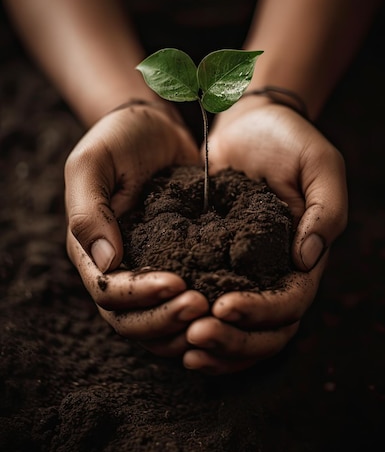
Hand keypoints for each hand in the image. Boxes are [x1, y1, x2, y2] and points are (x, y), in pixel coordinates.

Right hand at [65, 102, 208, 355]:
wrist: (155, 126)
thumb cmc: (119, 139)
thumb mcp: (93, 163)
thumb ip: (88, 210)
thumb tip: (104, 263)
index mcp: (91, 250)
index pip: (109, 292)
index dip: (139, 296)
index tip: (176, 283)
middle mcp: (118, 268)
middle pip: (132, 320)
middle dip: (165, 319)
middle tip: (202, 305)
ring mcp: (149, 270)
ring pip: (158, 323)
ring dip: (183, 326)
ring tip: (216, 312)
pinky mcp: (179, 264)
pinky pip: (184, 301)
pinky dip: (203, 312)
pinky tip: (228, 304)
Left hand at [182, 96, 347, 372]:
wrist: (251, 123)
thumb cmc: (290, 140)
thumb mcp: (319, 164)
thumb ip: (325, 210)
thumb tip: (306, 260)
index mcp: (304, 257)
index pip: (290, 304)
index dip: (261, 313)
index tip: (224, 306)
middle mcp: (275, 274)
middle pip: (265, 332)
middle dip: (233, 341)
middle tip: (196, 335)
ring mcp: (244, 274)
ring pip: (238, 331)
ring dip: (213, 346)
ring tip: (182, 344)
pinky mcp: (214, 264)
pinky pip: (209, 308)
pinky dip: (195, 327)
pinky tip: (171, 332)